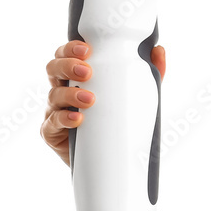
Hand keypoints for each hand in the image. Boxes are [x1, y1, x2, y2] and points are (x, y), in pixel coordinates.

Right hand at [41, 40, 165, 166]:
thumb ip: (148, 74)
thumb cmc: (116, 122)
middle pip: (53, 69)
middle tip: (88, 72)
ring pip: (53, 96)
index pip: (65, 55)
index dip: (70, 49)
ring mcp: (54, 112)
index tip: (87, 50)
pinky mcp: (52, 134)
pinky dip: (63, 119)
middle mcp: (62, 91)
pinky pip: (51, 124)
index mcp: (75, 78)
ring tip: (90, 99)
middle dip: (68, 66)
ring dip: (70, 94)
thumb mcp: (134, 97)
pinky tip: (77, 118)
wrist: (105, 162)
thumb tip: (159, 50)